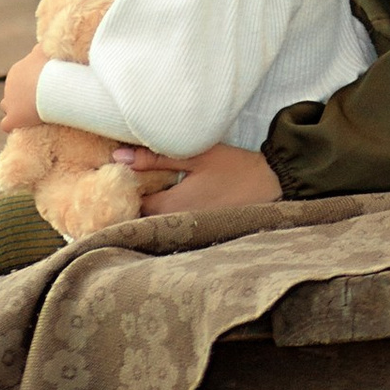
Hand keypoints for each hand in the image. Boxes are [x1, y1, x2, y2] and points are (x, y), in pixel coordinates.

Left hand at [0, 44, 50, 132]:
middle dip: (21, 96)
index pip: (18, 78)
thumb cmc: (53, 67)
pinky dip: (12, 125)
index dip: (28, 85)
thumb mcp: (48, 51)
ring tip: (28, 114)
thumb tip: (47, 40)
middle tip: (38, 101)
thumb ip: (44, 47)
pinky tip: (22, 127)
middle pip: (11, 92)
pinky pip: (6, 124)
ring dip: (14, 109)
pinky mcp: (13, 118)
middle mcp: (9, 86)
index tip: (41, 88)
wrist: (52, 85)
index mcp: (17, 71)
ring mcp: (9, 102)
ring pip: (5, 106)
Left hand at [126, 143, 280, 218]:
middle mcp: (178, 225)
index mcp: (172, 206)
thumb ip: (155, 158)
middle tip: (130, 186)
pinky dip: (168, 219)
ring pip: (159, 226)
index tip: (120, 178)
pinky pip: (175, 229)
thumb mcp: (195, 156)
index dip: (124, 192)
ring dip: (151, 213)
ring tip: (148, 193)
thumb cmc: (234, 168)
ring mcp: (190, 233)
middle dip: (134, 206)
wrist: (271, 186)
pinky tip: (171, 204)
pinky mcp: (202, 233)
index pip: (133, 207)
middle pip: (144, 220)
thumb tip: (118, 158)